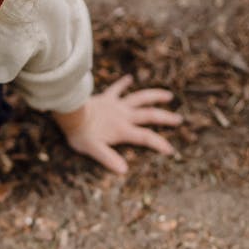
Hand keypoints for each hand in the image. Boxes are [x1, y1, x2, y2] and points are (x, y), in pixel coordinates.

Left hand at [53, 75, 182, 173]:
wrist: (69, 112)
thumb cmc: (80, 134)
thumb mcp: (94, 150)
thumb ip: (109, 159)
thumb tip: (123, 170)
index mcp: (122, 130)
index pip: (146, 137)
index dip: (159, 144)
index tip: (171, 150)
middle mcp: (124, 115)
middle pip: (149, 115)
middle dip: (165, 118)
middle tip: (179, 119)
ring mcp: (116, 105)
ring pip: (140, 98)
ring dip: (154, 95)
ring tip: (168, 95)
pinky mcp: (106, 98)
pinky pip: (117, 89)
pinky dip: (123, 83)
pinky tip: (129, 78)